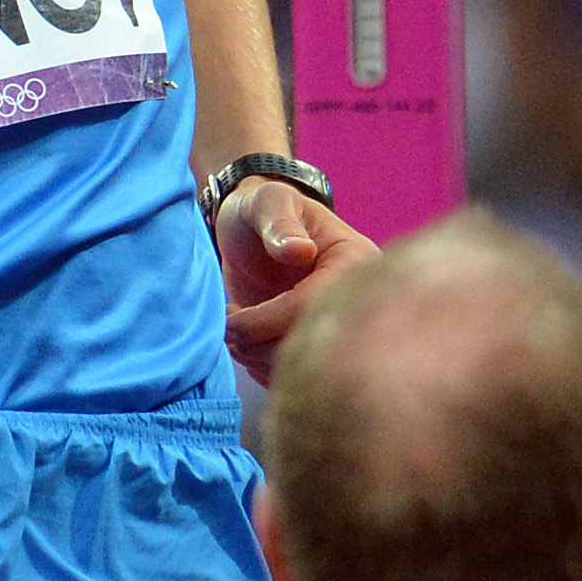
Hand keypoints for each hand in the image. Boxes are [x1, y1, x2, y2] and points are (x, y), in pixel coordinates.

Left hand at [217, 180, 377, 382]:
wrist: (255, 230)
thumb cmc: (261, 210)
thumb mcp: (267, 202)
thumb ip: (279, 221)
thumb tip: (300, 251)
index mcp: (353, 262)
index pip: (311, 307)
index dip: (265, 320)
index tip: (230, 317)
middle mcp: (353, 301)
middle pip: (310, 344)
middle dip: (258, 345)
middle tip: (228, 329)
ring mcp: (338, 327)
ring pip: (302, 368)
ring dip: (256, 360)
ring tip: (233, 330)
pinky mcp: (318, 346)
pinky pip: (294, 378)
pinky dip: (260, 370)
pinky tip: (245, 344)